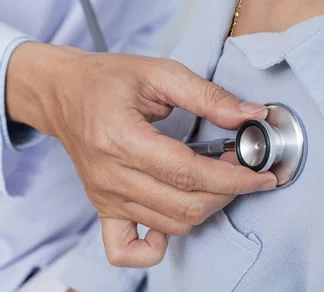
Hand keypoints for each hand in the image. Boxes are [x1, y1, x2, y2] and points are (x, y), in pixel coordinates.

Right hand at [6, 43, 276, 267]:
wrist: (62, 92)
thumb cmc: (107, 79)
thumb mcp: (159, 72)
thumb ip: (207, 96)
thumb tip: (251, 115)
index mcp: (120, 137)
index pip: (187, 173)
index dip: (233, 178)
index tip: (261, 174)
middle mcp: (110, 175)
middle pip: (183, 206)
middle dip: (227, 193)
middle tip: (243, 169)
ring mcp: (104, 197)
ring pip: (169, 226)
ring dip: (205, 209)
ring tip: (218, 181)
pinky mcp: (102, 207)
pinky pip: (124, 250)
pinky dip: (154, 249)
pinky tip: (173, 220)